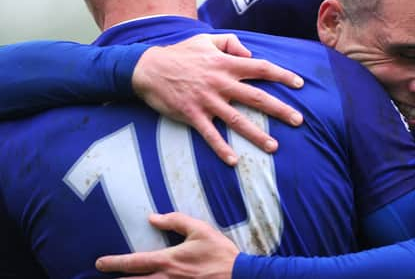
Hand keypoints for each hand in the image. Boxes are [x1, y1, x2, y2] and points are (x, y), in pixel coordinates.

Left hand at [96, 212, 238, 278]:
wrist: (239, 275)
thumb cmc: (219, 252)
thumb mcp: (200, 229)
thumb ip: (176, 221)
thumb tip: (153, 217)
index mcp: (169, 260)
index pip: (135, 261)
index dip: (115, 262)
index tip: (99, 263)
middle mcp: (167, 278)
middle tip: (100, 277)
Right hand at [132, 33, 303, 164]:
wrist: (148, 69)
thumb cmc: (180, 53)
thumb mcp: (206, 40)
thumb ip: (231, 44)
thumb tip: (250, 53)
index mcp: (226, 64)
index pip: (261, 67)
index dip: (282, 75)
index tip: (300, 84)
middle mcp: (221, 83)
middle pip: (257, 97)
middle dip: (280, 109)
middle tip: (299, 120)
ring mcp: (207, 101)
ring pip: (237, 120)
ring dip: (257, 135)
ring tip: (274, 147)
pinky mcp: (192, 115)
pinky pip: (210, 134)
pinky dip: (221, 148)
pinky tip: (234, 161)